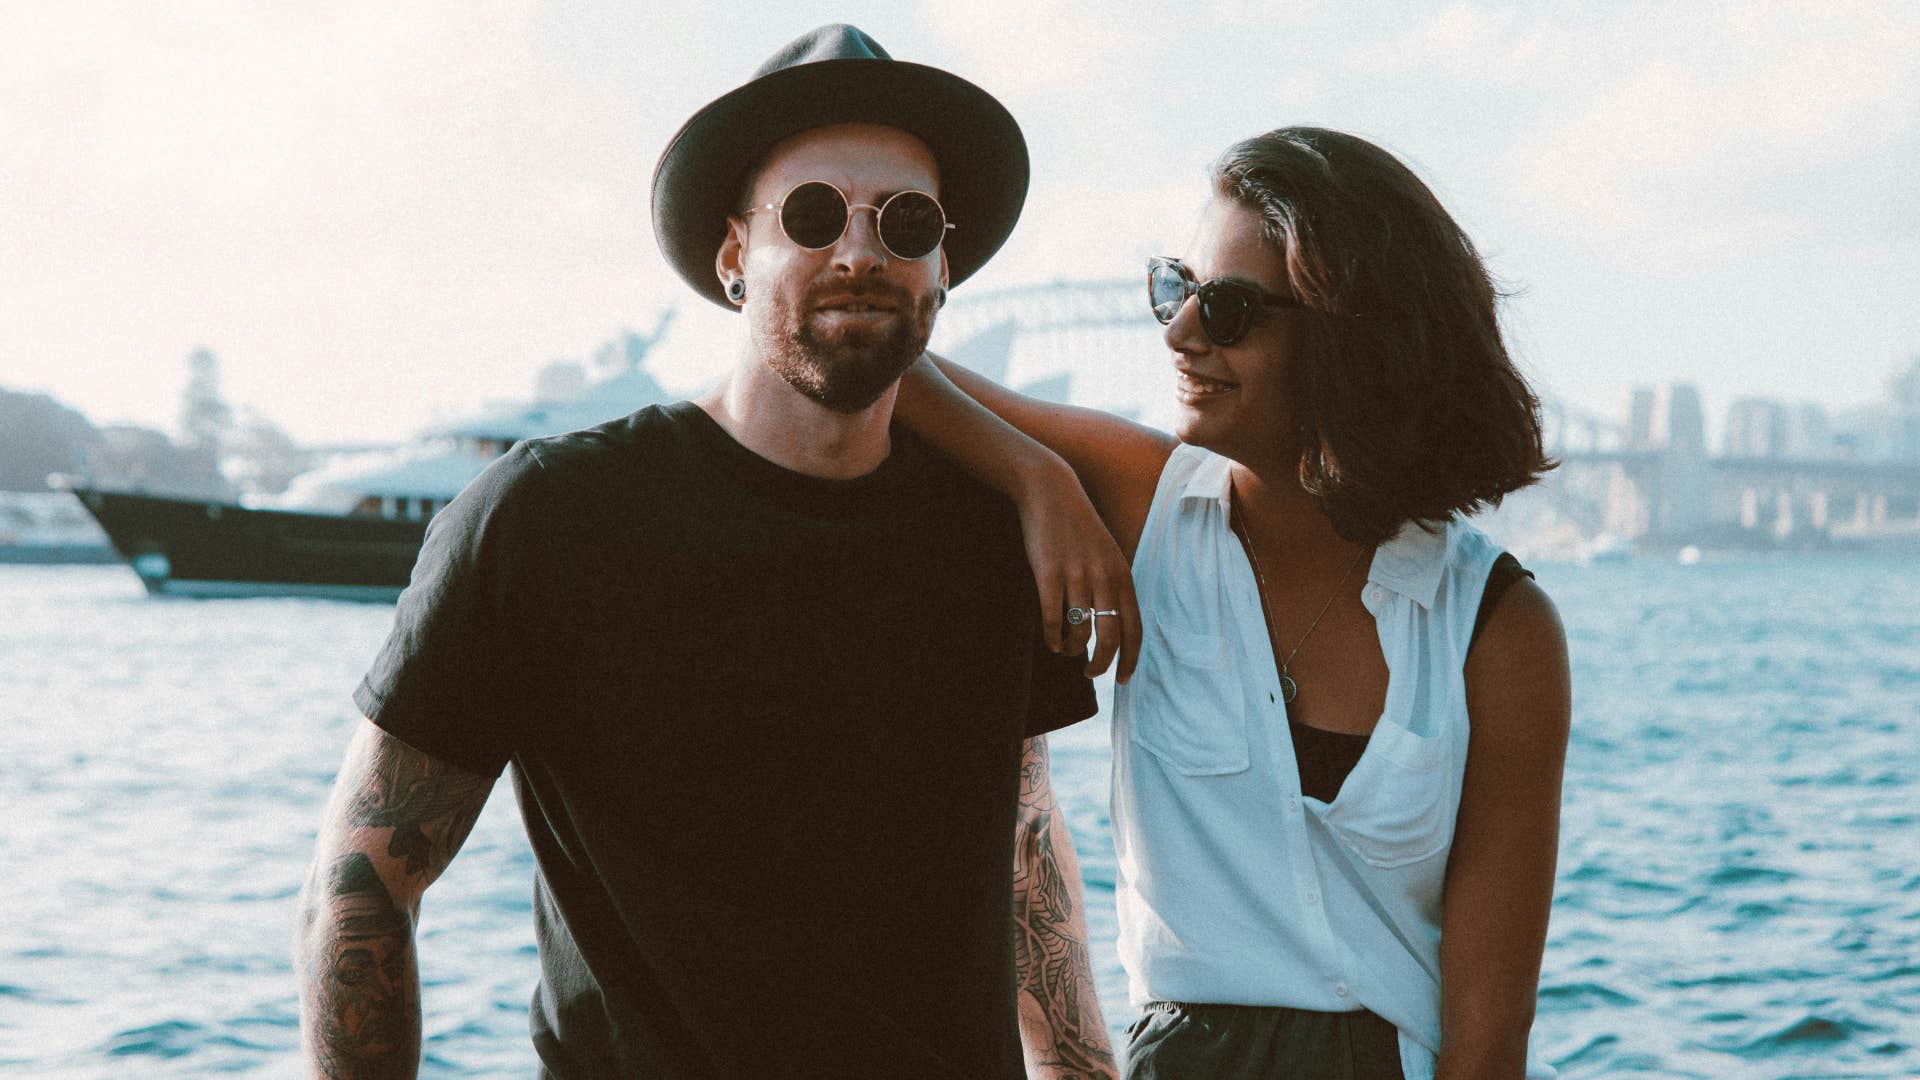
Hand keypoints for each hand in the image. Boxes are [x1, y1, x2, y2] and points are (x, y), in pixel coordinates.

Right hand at [1015, 459, 1140, 682]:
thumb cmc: (1078, 528)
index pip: (1134, 628)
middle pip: (1110, 637)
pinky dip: (1052, 638)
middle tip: (1090, 673)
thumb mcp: (1107, 554)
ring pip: (1081, 632)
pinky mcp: (1049, 574)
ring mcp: (1077, 576)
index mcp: (1122, 575)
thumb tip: (1112, 625)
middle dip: (1101, 664)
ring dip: (1073, 650)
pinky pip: (1053, 619)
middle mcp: (1104, 578)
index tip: (1123, 679)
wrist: (1052, 492)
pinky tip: (1051, 642)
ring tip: (1067, 651)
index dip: (1130, 659)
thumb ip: (1113, 585)